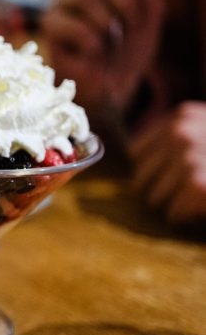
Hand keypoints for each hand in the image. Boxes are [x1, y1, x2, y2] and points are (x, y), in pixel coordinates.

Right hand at [41, 0, 164, 114]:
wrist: (110, 84)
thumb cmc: (129, 46)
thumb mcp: (150, 8)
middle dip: (125, 2)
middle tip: (128, 26)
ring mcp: (59, 4)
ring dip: (108, 24)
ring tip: (110, 42)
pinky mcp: (50, 28)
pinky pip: (77, 27)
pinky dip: (94, 44)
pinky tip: (93, 54)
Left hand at [129, 101, 205, 224]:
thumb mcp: (204, 136)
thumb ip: (179, 143)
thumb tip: (136, 169)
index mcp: (181, 117)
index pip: (136, 154)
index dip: (155, 172)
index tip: (178, 179)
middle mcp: (180, 132)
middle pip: (140, 178)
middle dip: (162, 191)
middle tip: (193, 192)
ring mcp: (188, 156)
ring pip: (154, 198)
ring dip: (176, 205)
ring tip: (201, 197)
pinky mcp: (197, 184)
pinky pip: (173, 212)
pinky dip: (189, 216)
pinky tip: (204, 208)